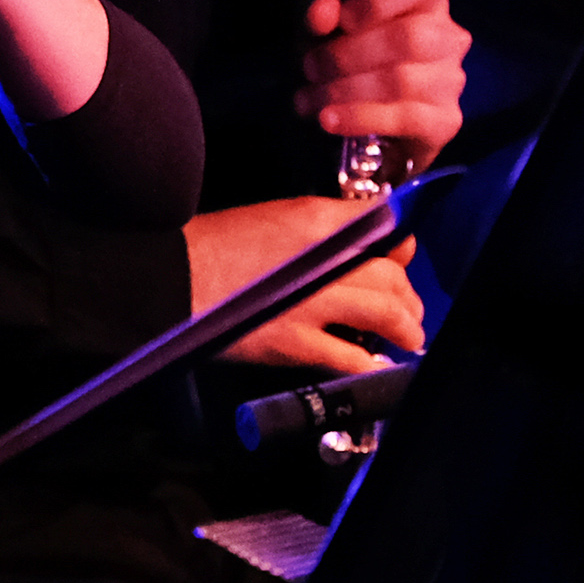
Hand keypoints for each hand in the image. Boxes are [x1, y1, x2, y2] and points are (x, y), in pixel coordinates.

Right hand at [189, 192, 422, 373]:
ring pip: (384, 314)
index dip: (401, 249)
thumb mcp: (279, 215)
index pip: (385, 228)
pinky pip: (351, 358)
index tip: (401, 263)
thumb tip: (362, 236)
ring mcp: (313, 303)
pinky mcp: (297, 343)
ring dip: (405, 329)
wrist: (173, 277)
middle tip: (410, 311)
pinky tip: (377, 366)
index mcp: (317, 219)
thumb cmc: (218, 245)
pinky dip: (371, 364)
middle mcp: (324, 257)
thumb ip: (325, 224)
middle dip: (408, 296)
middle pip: (391, 276)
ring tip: (408, 337)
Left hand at [293, 0, 465, 180]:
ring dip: (344, 90)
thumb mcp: (320, 23)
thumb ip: (316, 10)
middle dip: (348, 55)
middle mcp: (446, 33)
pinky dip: (359, 118)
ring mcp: (450, 78)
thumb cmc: (341, 50)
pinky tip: (329, 119)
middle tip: (311, 67)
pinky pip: (405, 119)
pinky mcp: (446, 119)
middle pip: (408, 37)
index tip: (343, 20)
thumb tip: (321, 14)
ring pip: (401, 81)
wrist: (353, 110)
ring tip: (309, 97)